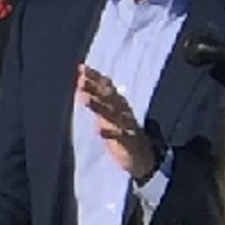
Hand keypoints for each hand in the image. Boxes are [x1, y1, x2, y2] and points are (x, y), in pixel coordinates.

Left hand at [76, 65, 157, 180]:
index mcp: (118, 103)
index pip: (106, 86)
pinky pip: (119, 136)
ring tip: (84, 99)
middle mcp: (123, 111)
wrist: (143, 155)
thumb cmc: (122, 130)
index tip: (82, 68)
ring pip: (111, 113)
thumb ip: (97, 99)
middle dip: (94, 88)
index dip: (95, 77)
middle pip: (107, 97)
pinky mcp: (129, 142)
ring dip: (98, 106)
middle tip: (81, 80)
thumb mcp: (109, 113)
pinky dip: (109, 133)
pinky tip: (98, 130)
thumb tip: (82, 80)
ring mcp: (126, 125)